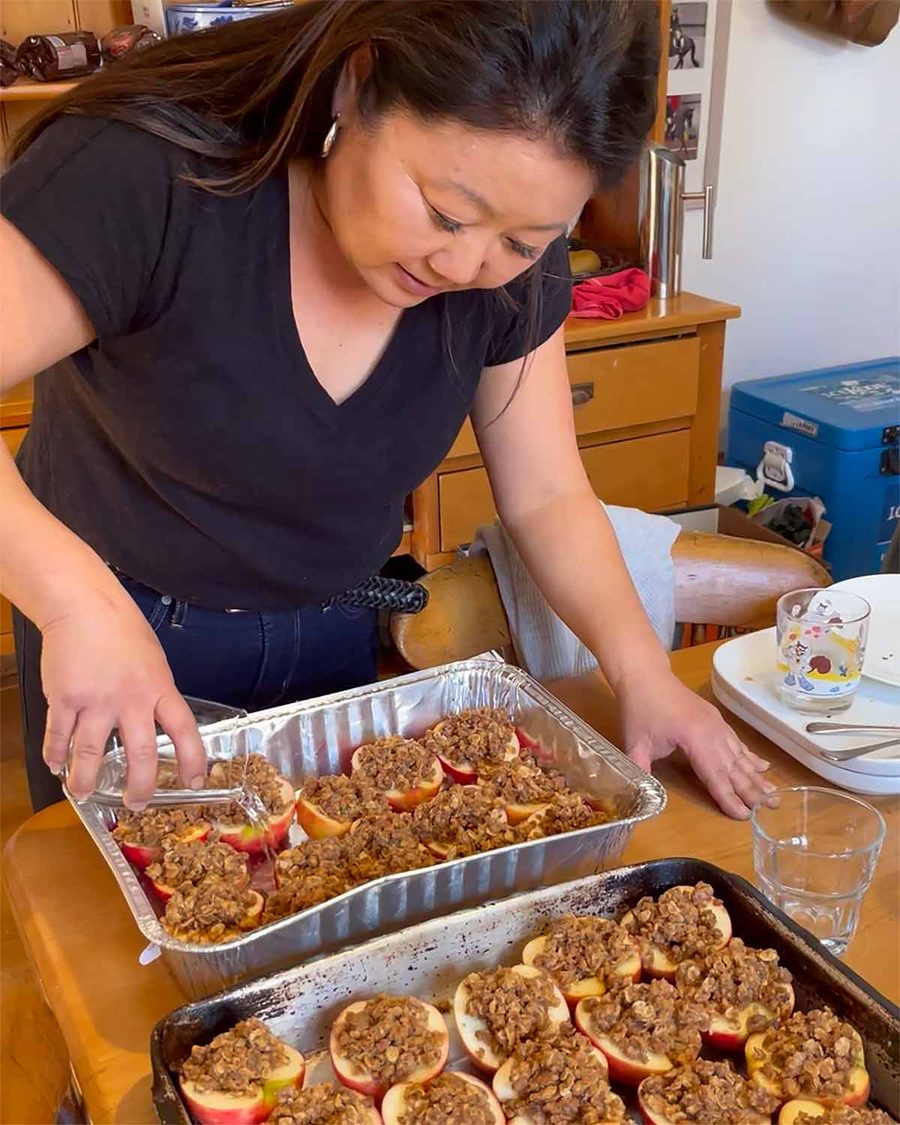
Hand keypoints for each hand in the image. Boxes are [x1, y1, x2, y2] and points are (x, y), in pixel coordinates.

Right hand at [39, 598, 205, 807]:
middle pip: (140, 755)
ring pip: (92, 754)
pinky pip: (59, 736)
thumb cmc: (123, 630)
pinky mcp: (64, 699)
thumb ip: (156, 693)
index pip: (185, 731)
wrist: (84, 607)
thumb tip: (158, 722)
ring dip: (86, 780)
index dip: (193, 760)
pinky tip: (56, 766)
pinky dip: (56, 755)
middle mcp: (131, 700)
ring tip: (83, 793)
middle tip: (136, 803)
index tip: (195, 781)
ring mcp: (95, 701)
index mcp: (159, 688)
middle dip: (140, 786)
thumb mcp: (155, 661)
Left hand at [618, 669, 772, 818]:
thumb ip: (641, 769)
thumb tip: (642, 796)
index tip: (744, 815)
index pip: (714, 774)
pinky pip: (736, 742)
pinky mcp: (715, 720)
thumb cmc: (639, 708)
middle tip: (772, 808)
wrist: (645, 675)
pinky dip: (750, 756)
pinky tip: (763, 767)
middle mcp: (711, 731)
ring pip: (739, 755)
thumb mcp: (634, 741)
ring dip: (756, 777)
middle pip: (733, 766)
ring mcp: (716, 724)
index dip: (728, 796)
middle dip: (752, 790)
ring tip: (773, 795)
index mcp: (693, 738)